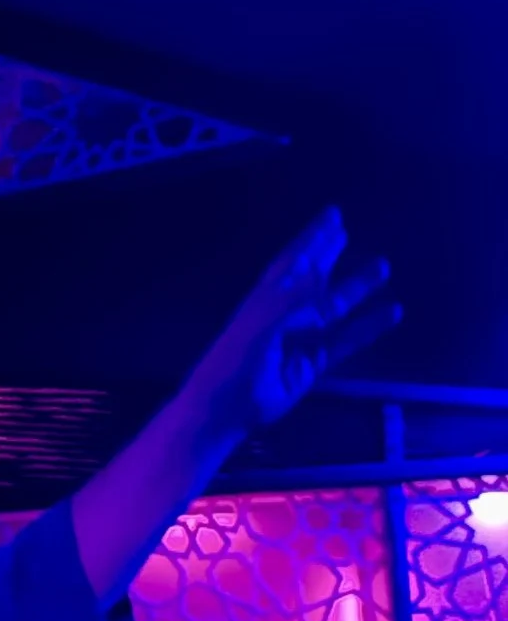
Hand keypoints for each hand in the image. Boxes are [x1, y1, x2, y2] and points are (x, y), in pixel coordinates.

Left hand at [179, 207, 400, 449]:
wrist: (227, 406)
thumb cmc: (237, 360)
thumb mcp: (264, 323)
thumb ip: (293, 299)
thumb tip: (320, 273)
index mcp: (266, 298)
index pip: (293, 259)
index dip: (311, 237)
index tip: (332, 214)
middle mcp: (285, 314)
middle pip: (312, 276)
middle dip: (327, 253)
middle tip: (344, 230)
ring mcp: (300, 339)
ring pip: (335, 307)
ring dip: (357, 287)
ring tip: (383, 265)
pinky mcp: (311, 364)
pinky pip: (345, 342)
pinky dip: (368, 328)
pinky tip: (392, 312)